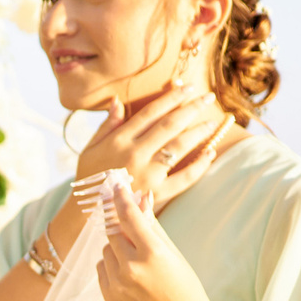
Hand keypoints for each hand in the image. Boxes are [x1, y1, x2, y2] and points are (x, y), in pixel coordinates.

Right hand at [73, 83, 229, 212]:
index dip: (171, 97)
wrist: (88, 214)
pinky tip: (210, 153)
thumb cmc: (90, 178)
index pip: (151, 112)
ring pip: (179, 147)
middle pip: (169, 125)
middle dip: (191, 108)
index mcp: (118, 141)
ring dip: (199, 132)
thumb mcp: (90, 149)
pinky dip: (200, 165)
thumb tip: (118, 101)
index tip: (187, 87)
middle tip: (208, 98)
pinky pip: (185, 177)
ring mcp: (147, 174)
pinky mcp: (157, 194)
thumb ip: (107, 125)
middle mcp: (134, 154)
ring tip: (212, 122)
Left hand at [94, 188, 232, 300]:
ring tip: (138, 262)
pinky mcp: (108, 296)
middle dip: (120, 227)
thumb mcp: (171, 251)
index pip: (128, 216)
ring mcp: (117, 284)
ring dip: (117, 248)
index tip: (115, 185)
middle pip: (112, 232)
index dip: (120, 198)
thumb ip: (151, 224)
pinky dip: (111, 265)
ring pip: (105, 250)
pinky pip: (101, 268)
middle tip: (130, 227)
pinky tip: (131, 276)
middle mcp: (131, 268)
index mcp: (152, 253)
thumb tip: (141, 196)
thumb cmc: (183, 284)